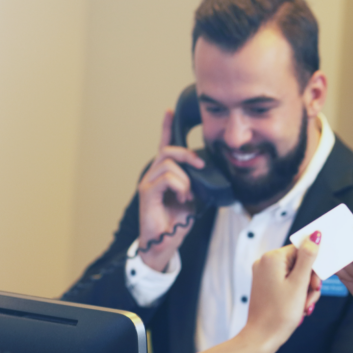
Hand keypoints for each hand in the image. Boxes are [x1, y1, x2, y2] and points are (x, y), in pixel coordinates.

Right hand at [136, 110, 207, 271]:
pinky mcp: (147, 192)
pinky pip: (167, 178)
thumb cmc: (176, 221)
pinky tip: (183, 198)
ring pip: (169, 164)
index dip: (166, 128)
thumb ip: (196, 182)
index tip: (170, 111)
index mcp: (164, 174)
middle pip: (169, 151)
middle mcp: (153, 174)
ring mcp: (148, 182)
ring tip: (188, 195)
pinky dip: (180, 186)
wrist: (165, 241)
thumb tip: (205, 173)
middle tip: (201, 167)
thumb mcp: (193, 197)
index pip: (164, 146)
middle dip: (189, 155)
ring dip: (186, 179)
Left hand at [241, 233, 322, 352]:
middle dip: (310, 281)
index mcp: (272, 258)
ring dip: (305, 290)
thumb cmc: (280, 313)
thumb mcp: (299, 283)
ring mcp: (264, 274)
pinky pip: (288, 282)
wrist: (262, 338)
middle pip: (300, 263)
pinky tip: (299, 307)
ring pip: (296, 274)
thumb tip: (315, 235)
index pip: (302, 250)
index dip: (313, 266)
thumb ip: (309, 257)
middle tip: (311, 296)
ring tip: (304, 306)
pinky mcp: (266, 285)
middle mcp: (265, 262)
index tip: (316, 283)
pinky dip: (297, 294)